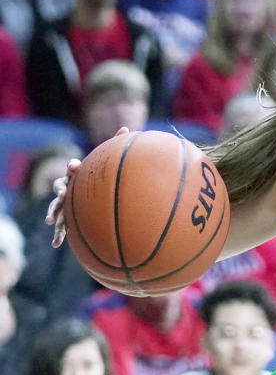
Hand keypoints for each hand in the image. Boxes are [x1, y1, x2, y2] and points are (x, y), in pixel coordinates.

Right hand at [45, 127, 128, 246]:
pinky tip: (56, 245)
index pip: (72, 168)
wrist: (90, 195)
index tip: (74, 165)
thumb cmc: (98, 177)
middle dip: (60, 188)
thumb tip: (126, 128)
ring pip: (55, 207)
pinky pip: (61, 226)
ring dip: (53, 212)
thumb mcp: (106, 165)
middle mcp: (68, 187)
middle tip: (62, 192)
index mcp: (77, 175)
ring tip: (49, 220)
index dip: (73, 166)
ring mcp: (65, 203)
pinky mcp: (66, 217)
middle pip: (60, 186)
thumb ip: (114, 146)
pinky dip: (58, 234)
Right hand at [45, 158, 80, 247]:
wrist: (87, 184)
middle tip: (49, 220)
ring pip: (58, 220)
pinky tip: (55, 244)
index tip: (63, 194)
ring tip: (55, 242)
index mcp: (65, 184)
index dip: (60, 189)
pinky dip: (60, 235)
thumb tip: (73, 164)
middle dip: (52, 212)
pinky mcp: (68, 216)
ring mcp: (64, 208)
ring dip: (56, 229)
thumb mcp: (80, 170)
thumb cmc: (84, 175)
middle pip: (55, 205)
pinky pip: (63, 227)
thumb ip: (75, 167)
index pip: (59, 185)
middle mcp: (61, 198)